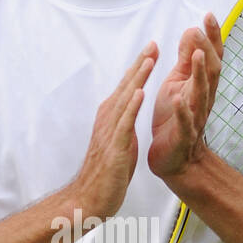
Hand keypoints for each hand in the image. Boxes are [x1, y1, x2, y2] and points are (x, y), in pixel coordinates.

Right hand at [69, 46, 156, 223]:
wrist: (89, 199)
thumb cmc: (105, 173)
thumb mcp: (119, 141)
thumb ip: (124, 123)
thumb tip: (132, 108)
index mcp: (110, 118)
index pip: (127, 87)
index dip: (139, 67)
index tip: (151, 48)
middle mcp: (108, 120)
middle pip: (126, 86)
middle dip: (140, 64)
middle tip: (153, 43)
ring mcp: (110, 133)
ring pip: (125, 100)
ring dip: (137, 78)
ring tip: (149, 59)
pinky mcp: (114, 148)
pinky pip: (124, 124)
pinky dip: (132, 107)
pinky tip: (140, 92)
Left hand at [147, 13, 222, 179]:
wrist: (175, 159)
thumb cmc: (174, 119)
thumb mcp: (178, 83)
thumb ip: (186, 60)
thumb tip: (192, 31)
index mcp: (200, 85)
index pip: (211, 57)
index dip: (212, 38)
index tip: (209, 15)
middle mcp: (202, 100)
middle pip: (211, 72)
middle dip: (208, 50)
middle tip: (201, 29)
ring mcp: (194, 119)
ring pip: (201, 95)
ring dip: (200, 75)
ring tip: (198, 56)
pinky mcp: (183, 137)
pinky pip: (185, 124)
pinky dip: (182, 112)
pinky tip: (177, 100)